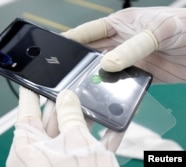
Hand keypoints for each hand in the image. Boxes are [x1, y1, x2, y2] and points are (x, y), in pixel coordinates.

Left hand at [6, 87, 118, 166]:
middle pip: (51, 118)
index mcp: (28, 147)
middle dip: (64, 102)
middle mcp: (40, 154)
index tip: (33, 77)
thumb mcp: (74, 147)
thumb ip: (71, 118)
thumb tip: (66, 96)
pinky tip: (113, 127)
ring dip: (85, 118)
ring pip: (70, 132)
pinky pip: (86, 148)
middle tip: (74, 85)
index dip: (31, 91)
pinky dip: (100, 138)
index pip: (27, 110)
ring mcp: (59, 162)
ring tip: (95, 102)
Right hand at [62, 7, 185, 82]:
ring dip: (96, 77)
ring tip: (83, 87)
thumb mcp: (158, 31)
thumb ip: (132, 47)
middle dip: (80, 62)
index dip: (72, 39)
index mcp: (120, 24)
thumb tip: (107, 64)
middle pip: (93, 53)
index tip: (57, 48)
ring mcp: (129, 60)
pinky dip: (113, 89)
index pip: (89, 31)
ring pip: (105, 70)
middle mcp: (121, 43)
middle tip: (67, 73)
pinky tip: (107, 95)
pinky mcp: (139, 75)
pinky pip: (121, 83)